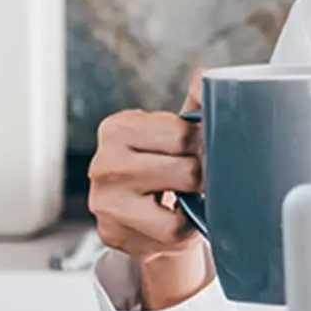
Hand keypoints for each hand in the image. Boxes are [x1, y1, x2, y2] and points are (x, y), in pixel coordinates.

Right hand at [88, 71, 213, 307]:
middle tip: (200, 180)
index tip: (204, 151)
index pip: (183, 134)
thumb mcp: (178, 130)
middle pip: (186, 169)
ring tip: (188, 199)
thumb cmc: (166, 166)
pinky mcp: (114, 233)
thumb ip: (197, 102)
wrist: (145, 219)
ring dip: (195, 204)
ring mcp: (105, 201)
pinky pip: (172, 232)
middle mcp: (104, 162)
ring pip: (179, 202)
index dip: (205, 145)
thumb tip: (206, 77)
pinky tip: (178, 220)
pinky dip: (186, 229)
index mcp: (119, 128)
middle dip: (203, 177)